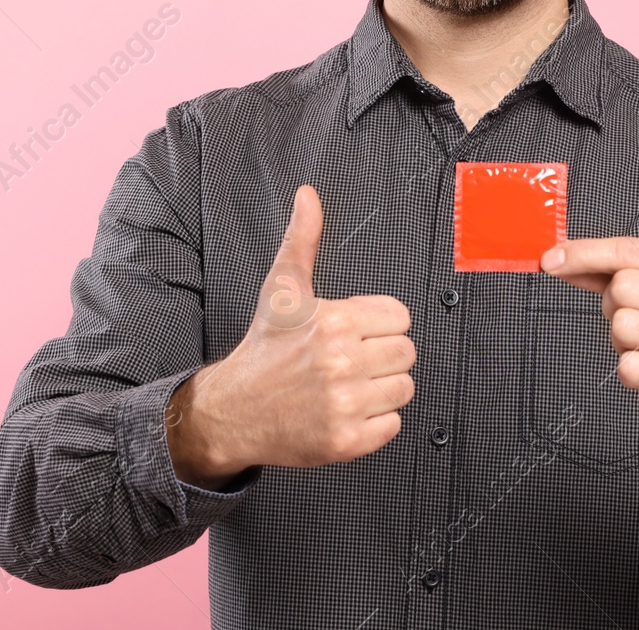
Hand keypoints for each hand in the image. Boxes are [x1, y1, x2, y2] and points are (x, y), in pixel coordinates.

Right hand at [166, 184, 415, 487]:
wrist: (232, 410)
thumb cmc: (264, 349)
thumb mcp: (282, 290)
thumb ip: (302, 240)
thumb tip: (307, 197)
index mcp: (334, 322)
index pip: (399, 317)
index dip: (378, 323)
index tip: (354, 331)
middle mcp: (340, 363)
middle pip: (406, 353)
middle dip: (381, 354)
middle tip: (351, 360)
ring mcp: (344, 405)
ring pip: (404, 389)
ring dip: (381, 388)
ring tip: (348, 385)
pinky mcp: (346, 441)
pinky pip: (392, 425)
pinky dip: (375, 422)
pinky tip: (347, 410)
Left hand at [540, 237, 638, 464]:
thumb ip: (610, 270)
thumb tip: (558, 258)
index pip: (630, 250)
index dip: (584, 253)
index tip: (549, 260)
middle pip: (622, 286)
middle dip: (612, 305)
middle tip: (636, 322)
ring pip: (622, 324)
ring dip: (621, 340)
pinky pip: (627, 366)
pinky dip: (628, 370)